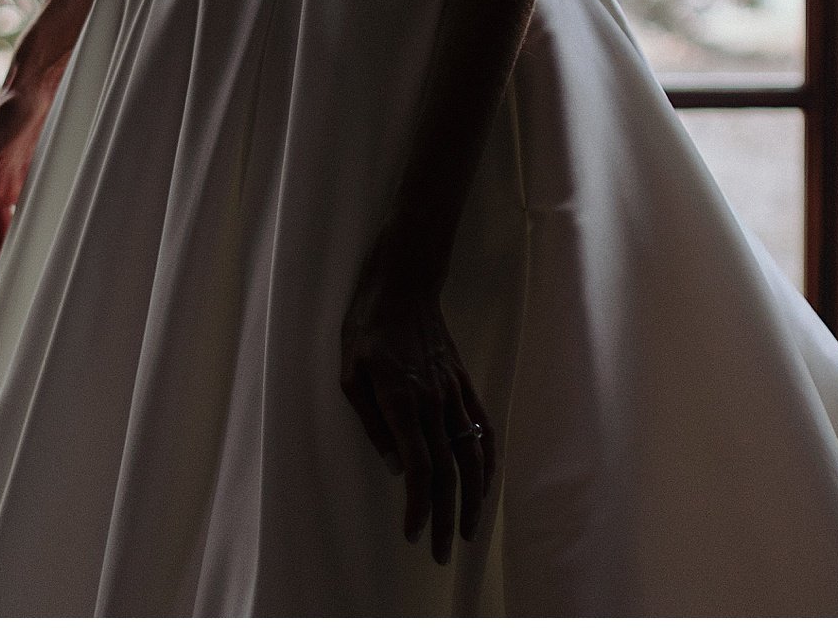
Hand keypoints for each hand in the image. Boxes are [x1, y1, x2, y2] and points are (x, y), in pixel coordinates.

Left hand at [340, 238, 496, 567]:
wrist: (404, 283)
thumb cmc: (367, 326)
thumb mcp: (350, 372)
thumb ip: (371, 421)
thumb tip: (393, 465)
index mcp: (401, 400)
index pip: (417, 466)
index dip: (416, 505)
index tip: (411, 533)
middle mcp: (433, 402)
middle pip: (446, 470)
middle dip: (443, 517)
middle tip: (438, 553)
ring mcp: (453, 393)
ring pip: (471, 455)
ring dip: (471, 499)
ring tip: (466, 532)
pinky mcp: (463, 384)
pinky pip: (483, 429)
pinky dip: (487, 461)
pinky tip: (485, 484)